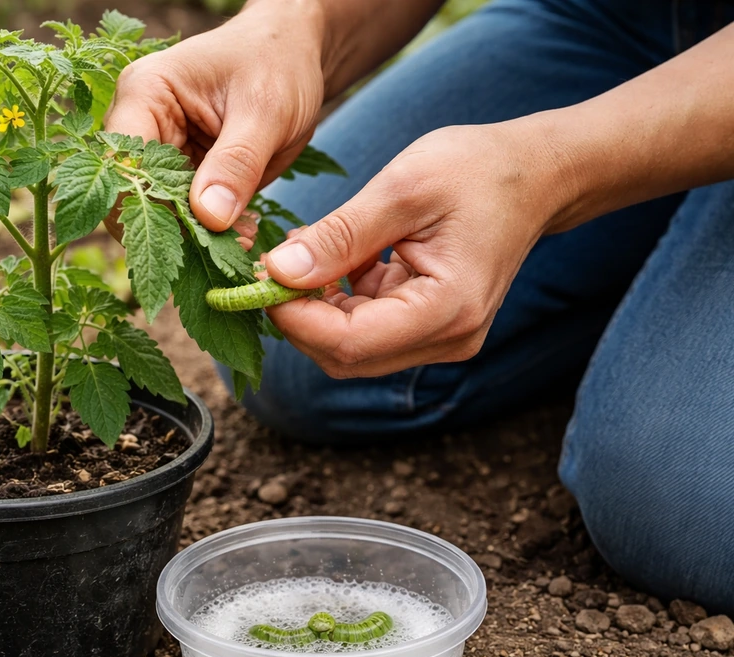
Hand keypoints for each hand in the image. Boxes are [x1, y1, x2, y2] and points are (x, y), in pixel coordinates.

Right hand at [104, 1, 325, 230]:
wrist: (296, 54)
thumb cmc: (278, 62)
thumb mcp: (266, 110)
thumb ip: (236, 163)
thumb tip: (209, 216)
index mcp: (144, 94)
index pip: (123, 163)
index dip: (149, 206)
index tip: (198, 234)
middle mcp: (140, 125)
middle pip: (134, 196)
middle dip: (177, 230)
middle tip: (230, 246)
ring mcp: (159, 151)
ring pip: (158, 213)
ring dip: (196, 236)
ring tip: (243, 239)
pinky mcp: (182, 173)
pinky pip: (183, 214)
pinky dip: (210, 231)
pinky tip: (243, 231)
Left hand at [264, 120, 566, 377]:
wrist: (532, 175)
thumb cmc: (476, 171)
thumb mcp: (402, 189)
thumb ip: (340, 236)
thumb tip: (277, 272)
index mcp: (448, 310)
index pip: (348, 343)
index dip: (293, 317)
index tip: (255, 278)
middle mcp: (446, 338)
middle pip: (344, 355)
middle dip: (298, 316)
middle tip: (266, 268)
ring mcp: (439, 338)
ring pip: (349, 346)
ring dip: (314, 307)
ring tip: (301, 254)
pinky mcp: (427, 326)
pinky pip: (365, 328)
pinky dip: (336, 299)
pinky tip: (331, 258)